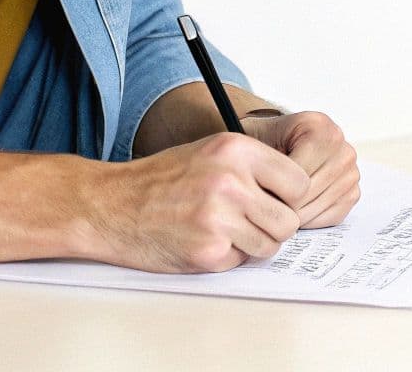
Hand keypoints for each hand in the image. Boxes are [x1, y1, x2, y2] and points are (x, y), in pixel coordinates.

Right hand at [85, 131, 310, 272]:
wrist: (112, 205)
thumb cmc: (161, 180)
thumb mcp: (212, 152)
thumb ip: (255, 167)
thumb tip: (298, 193)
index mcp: (237, 150)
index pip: (300, 182)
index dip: (290, 197)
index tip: (276, 200)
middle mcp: (231, 181)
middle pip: (289, 220)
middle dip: (274, 226)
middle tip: (250, 222)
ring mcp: (219, 218)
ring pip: (270, 245)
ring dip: (252, 244)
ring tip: (223, 230)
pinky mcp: (208, 251)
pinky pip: (241, 261)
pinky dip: (227, 257)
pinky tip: (203, 240)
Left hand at [241, 110, 360, 228]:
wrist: (280, 140)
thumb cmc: (266, 142)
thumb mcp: (254, 144)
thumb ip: (256, 164)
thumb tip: (259, 198)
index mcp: (319, 127)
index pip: (296, 176)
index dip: (270, 191)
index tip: (255, 193)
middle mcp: (341, 146)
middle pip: (308, 193)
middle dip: (281, 205)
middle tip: (262, 205)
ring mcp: (350, 169)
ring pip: (318, 208)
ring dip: (294, 214)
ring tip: (276, 207)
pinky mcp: (353, 190)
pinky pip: (332, 216)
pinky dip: (311, 219)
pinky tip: (295, 208)